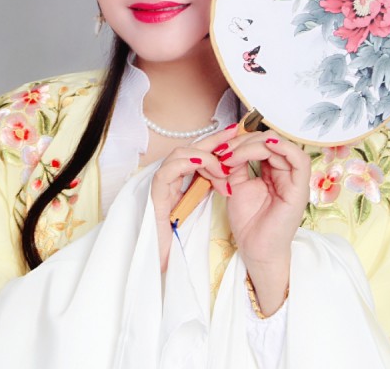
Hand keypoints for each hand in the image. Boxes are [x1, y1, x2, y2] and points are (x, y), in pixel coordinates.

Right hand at [151, 124, 239, 271]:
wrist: (161, 257)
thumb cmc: (177, 235)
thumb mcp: (198, 204)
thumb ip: (207, 186)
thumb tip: (225, 172)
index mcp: (179, 179)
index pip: (197, 153)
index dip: (215, 142)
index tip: (235, 134)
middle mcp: (168, 176)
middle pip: (190, 149)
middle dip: (213, 139)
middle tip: (234, 133)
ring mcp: (160, 184)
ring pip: (179, 155)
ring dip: (203, 157)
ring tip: (221, 168)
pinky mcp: (154, 194)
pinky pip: (168, 172)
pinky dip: (186, 165)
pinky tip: (203, 166)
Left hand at [219, 130, 309, 313]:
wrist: (254, 248)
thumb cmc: (247, 220)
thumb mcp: (236, 184)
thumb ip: (236, 163)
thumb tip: (229, 144)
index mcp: (271, 170)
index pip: (260, 142)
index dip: (240, 140)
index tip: (219, 149)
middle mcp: (285, 172)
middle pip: (269, 140)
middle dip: (243, 141)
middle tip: (223, 153)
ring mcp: (294, 180)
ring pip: (280, 146)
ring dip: (253, 145)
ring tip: (232, 156)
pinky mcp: (299, 190)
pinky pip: (299, 161)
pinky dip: (283, 148)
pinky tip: (265, 146)